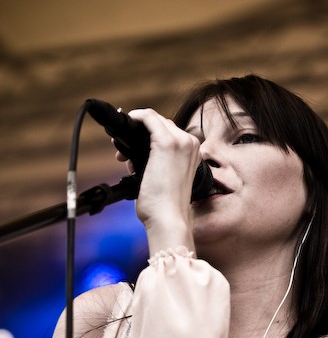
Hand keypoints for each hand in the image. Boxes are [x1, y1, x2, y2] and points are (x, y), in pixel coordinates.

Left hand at [117, 108, 200, 253]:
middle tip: (124, 154)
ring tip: (123, 156)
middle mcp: (190, 144)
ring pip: (154, 120)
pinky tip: (125, 125)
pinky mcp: (166, 143)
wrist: (169, 219)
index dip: (148, 136)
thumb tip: (134, 157)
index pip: (170, 133)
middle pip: (162, 124)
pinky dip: (135, 118)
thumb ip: (158, 164)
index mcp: (193, 153)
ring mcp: (180, 141)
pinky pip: (148, 118)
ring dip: (136, 131)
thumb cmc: (165, 207)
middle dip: (140, 134)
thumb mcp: (166, 180)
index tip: (132, 148)